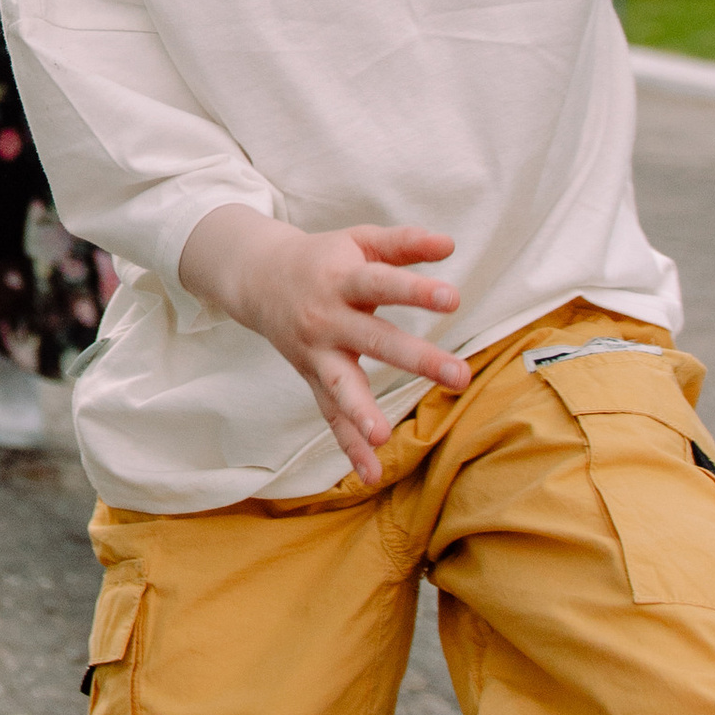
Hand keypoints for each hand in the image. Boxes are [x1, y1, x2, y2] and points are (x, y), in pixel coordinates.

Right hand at [177, 206, 470, 489]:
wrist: (257, 279)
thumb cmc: (322, 259)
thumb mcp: (359, 241)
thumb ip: (404, 243)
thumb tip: (451, 244)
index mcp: (341, 280)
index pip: (381, 285)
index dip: (415, 291)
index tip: (452, 298)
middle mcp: (326, 320)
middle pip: (373, 340)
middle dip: (416, 359)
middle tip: (458, 375)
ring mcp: (316, 353)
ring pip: (340, 386)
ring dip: (361, 412)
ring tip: (382, 435)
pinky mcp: (312, 379)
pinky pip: (330, 416)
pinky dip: (349, 446)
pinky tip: (370, 473)